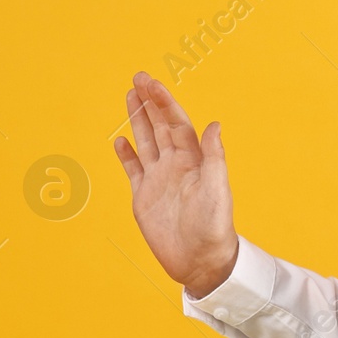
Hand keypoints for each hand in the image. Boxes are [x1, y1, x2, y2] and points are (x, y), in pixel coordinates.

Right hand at [114, 72, 237, 299]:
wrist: (200, 260)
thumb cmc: (214, 226)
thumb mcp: (216, 188)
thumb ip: (214, 156)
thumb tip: (215, 124)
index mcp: (193, 159)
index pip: (176, 122)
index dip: (164, 101)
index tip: (151, 83)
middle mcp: (175, 164)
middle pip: (159, 125)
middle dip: (149, 102)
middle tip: (138, 77)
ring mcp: (158, 179)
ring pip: (146, 141)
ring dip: (138, 120)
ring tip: (130, 97)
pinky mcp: (144, 197)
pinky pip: (134, 170)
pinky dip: (127, 155)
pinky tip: (120, 140)